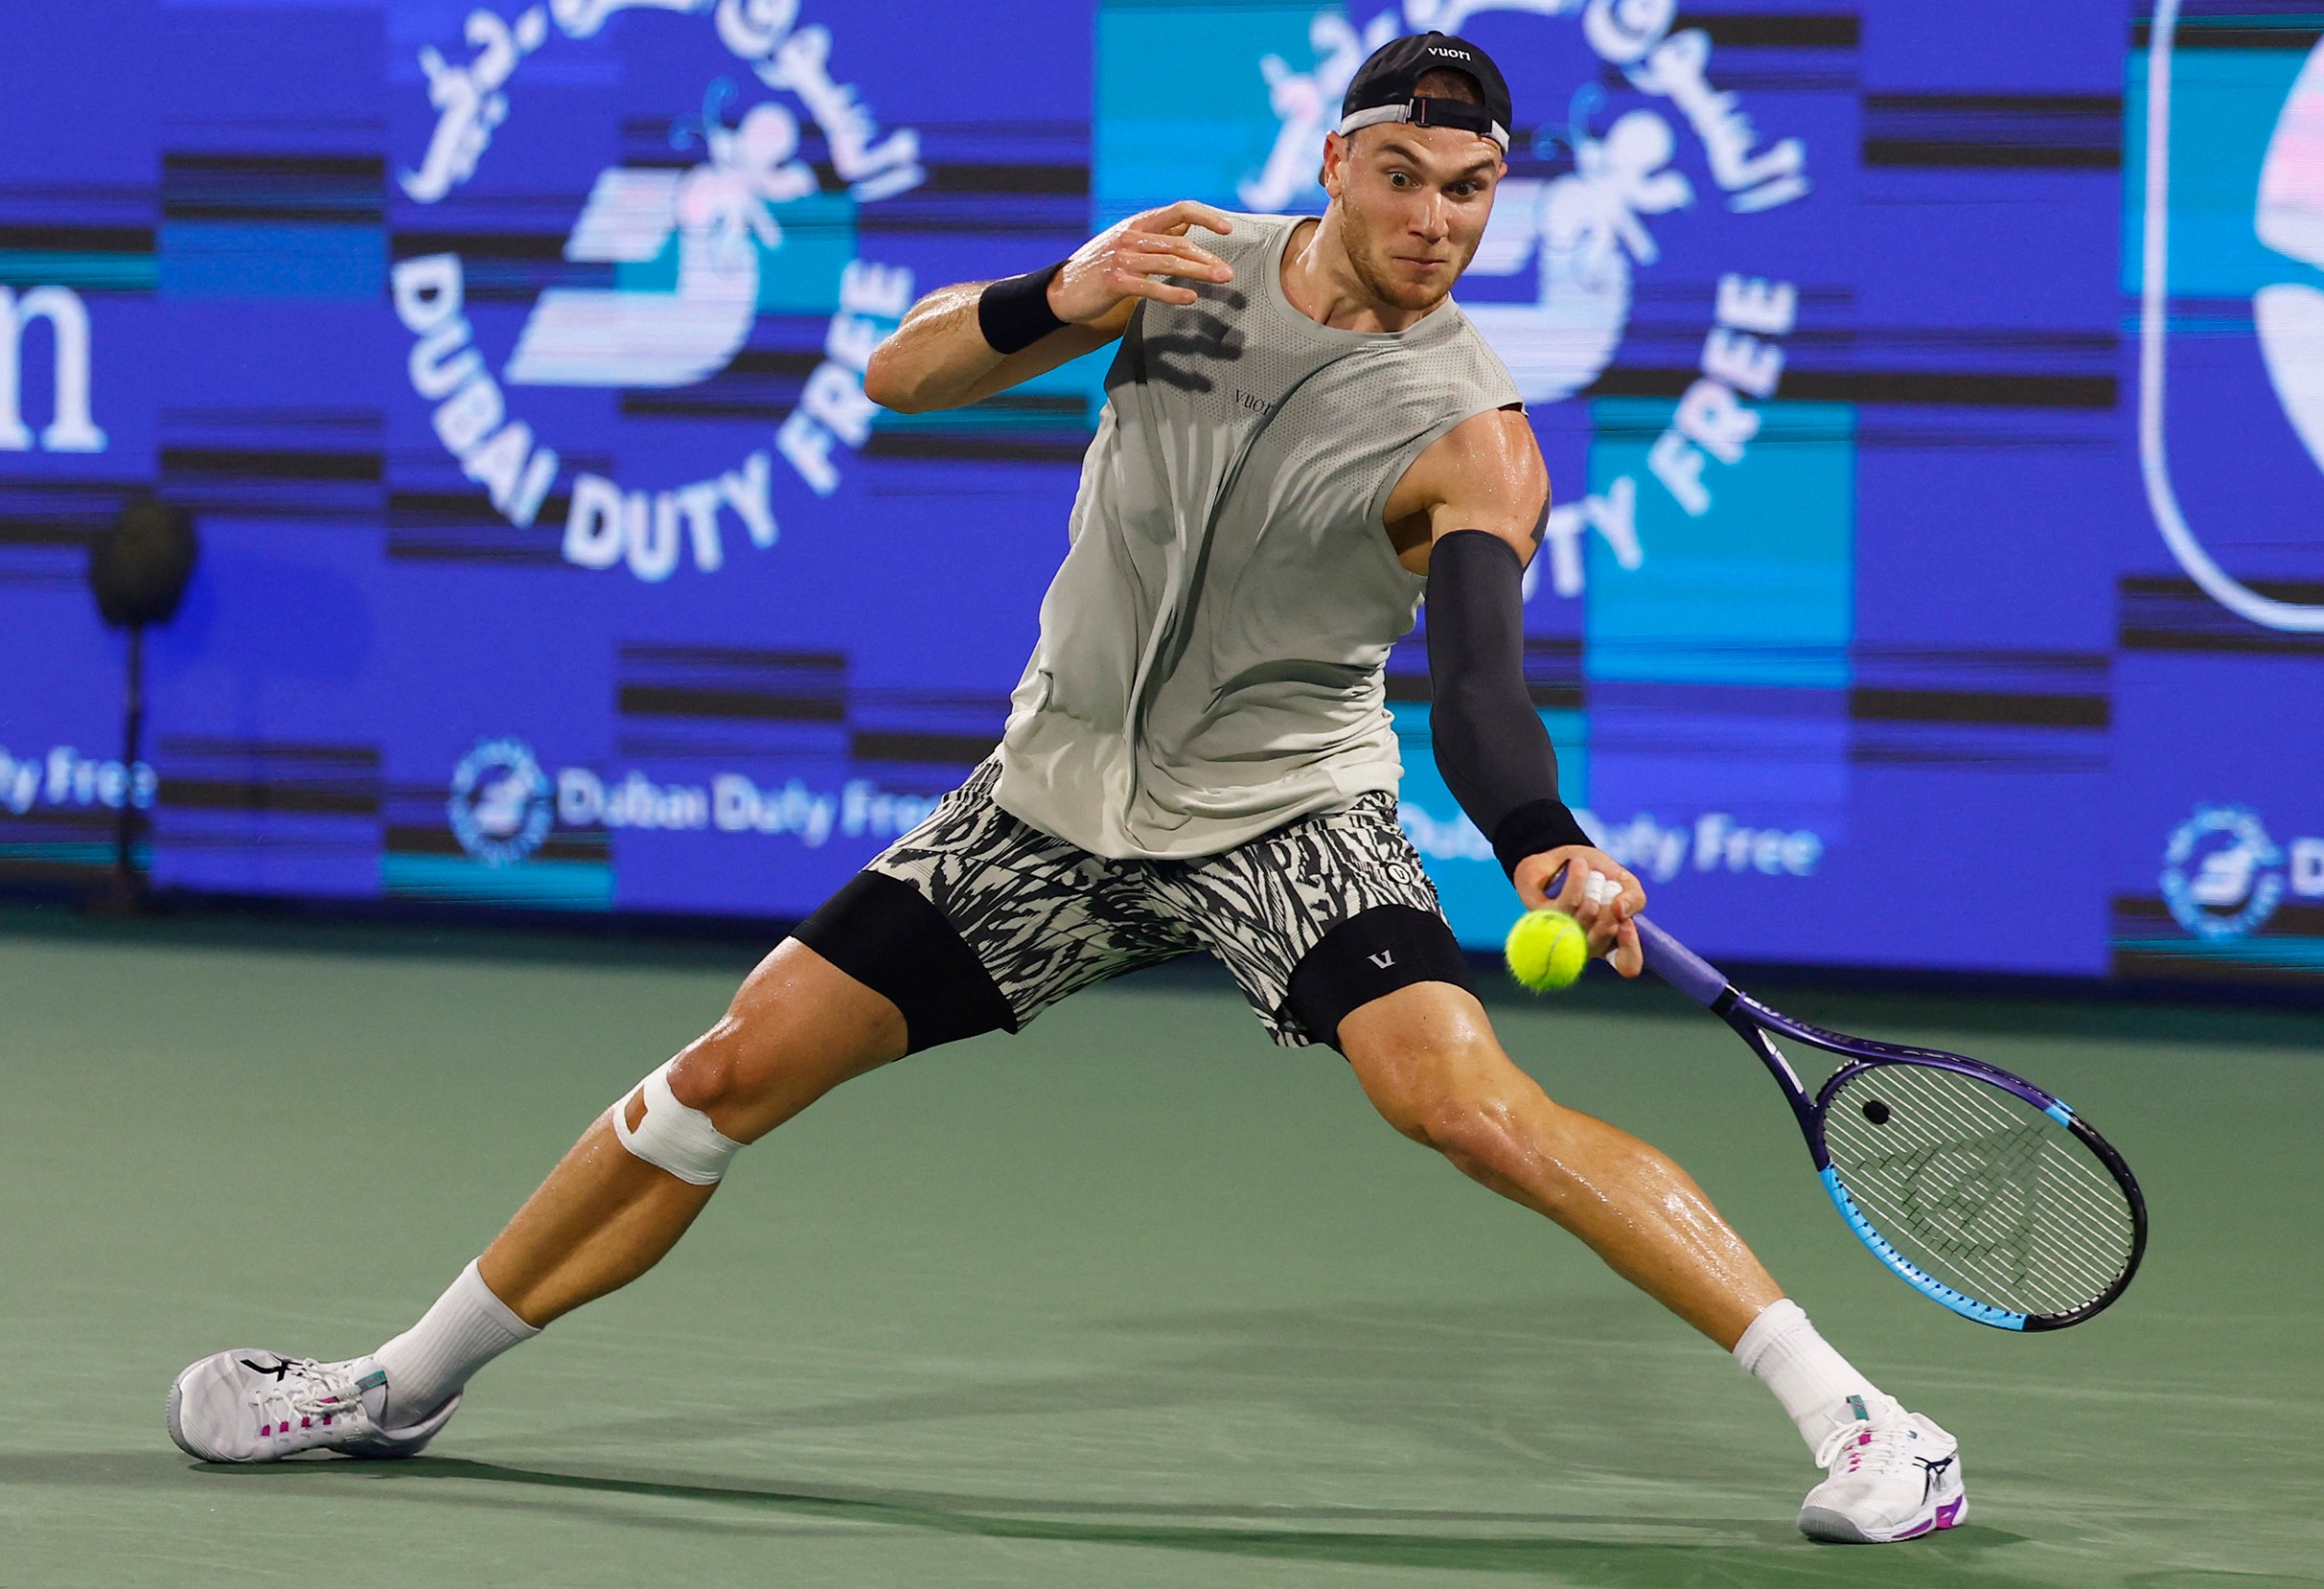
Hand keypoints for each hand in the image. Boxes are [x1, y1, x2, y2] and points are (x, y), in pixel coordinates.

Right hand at [1048, 200, 1234, 323]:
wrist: (1061, 291)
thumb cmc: (1099, 269)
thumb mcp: (1128, 244)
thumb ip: (1156, 235)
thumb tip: (1187, 225)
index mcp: (1138, 224)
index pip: (1179, 210)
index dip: (1206, 216)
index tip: (1228, 229)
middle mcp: (1132, 236)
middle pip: (1179, 242)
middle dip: (1208, 257)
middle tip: (1228, 272)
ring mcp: (1123, 258)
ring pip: (1169, 262)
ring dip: (1199, 272)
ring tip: (1221, 280)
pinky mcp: (1115, 281)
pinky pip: (1150, 287)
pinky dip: (1172, 293)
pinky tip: (1190, 298)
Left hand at [1513, 846, 1646, 977]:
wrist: (1562, 857)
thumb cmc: (1597, 875)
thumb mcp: (1624, 882)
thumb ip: (1634, 898)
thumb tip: (1621, 911)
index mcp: (1611, 944)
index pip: (1627, 965)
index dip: (1630, 949)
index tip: (1627, 924)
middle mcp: (1586, 946)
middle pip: (1602, 941)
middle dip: (1608, 910)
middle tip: (1607, 888)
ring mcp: (1562, 936)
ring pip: (1585, 919)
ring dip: (1593, 889)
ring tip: (1587, 868)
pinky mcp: (1543, 920)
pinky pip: (1566, 904)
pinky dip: (1576, 881)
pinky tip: (1577, 865)